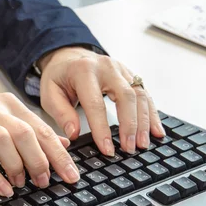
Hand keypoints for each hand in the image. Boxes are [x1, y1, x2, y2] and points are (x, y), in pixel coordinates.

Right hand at [0, 89, 80, 196]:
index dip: (59, 153)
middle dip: (42, 161)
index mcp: (7, 104)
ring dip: (18, 166)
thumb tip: (61, 144)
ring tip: (23, 184)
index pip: (41, 128)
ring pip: (4, 141)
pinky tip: (3, 188)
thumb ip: (29, 129)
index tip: (72, 174)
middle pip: (26, 134)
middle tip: (46, 182)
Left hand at [37, 46, 165, 155]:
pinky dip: (152, 114)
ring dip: (144, 122)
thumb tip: (74, 134)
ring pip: (140, 95)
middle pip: (126, 97)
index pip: (96, 103)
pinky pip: (145, 94)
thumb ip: (62, 114)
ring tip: (143, 144)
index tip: (107, 149)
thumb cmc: (59, 77)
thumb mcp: (49, 93)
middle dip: (130, 125)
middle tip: (129, 148)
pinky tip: (156, 131)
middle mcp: (106, 67)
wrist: (68, 55)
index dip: (102, 129)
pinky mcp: (130, 75)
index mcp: (84, 71)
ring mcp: (121, 69)